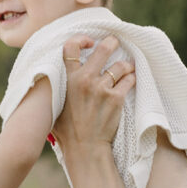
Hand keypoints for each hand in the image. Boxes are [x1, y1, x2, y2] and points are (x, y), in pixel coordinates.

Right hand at [53, 34, 134, 153]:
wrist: (84, 148)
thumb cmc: (67, 130)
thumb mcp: (55, 105)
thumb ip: (58, 88)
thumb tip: (57, 77)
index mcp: (68, 80)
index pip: (71, 47)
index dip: (81, 39)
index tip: (89, 43)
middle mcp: (85, 80)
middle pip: (103, 49)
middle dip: (112, 43)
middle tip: (115, 43)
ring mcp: (101, 89)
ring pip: (121, 65)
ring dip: (126, 66)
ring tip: (127, 68)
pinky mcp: (116, 98)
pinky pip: (129, 80)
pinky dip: (131, 79)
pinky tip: (129, 82)